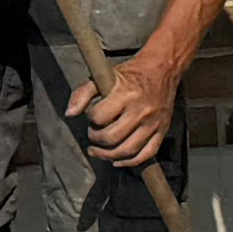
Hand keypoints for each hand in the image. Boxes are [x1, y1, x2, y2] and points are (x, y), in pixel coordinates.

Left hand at [72, 48, 182, 166]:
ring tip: (99, 151)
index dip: (91, 119)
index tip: (92, 116)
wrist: (163, 69)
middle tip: (93, 134)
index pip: (100, 117)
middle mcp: (142, 110)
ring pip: (127, 150)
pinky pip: (146, 154)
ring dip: (108, 155)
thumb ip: (82, 93)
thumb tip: (69, 114)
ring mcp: (154, 122)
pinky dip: (130, 162)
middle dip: (96, 139)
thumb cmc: (130, 73)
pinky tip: (117, 161)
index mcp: (126, 94)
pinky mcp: (163, 130)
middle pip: (112, 137)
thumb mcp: (104, 76)